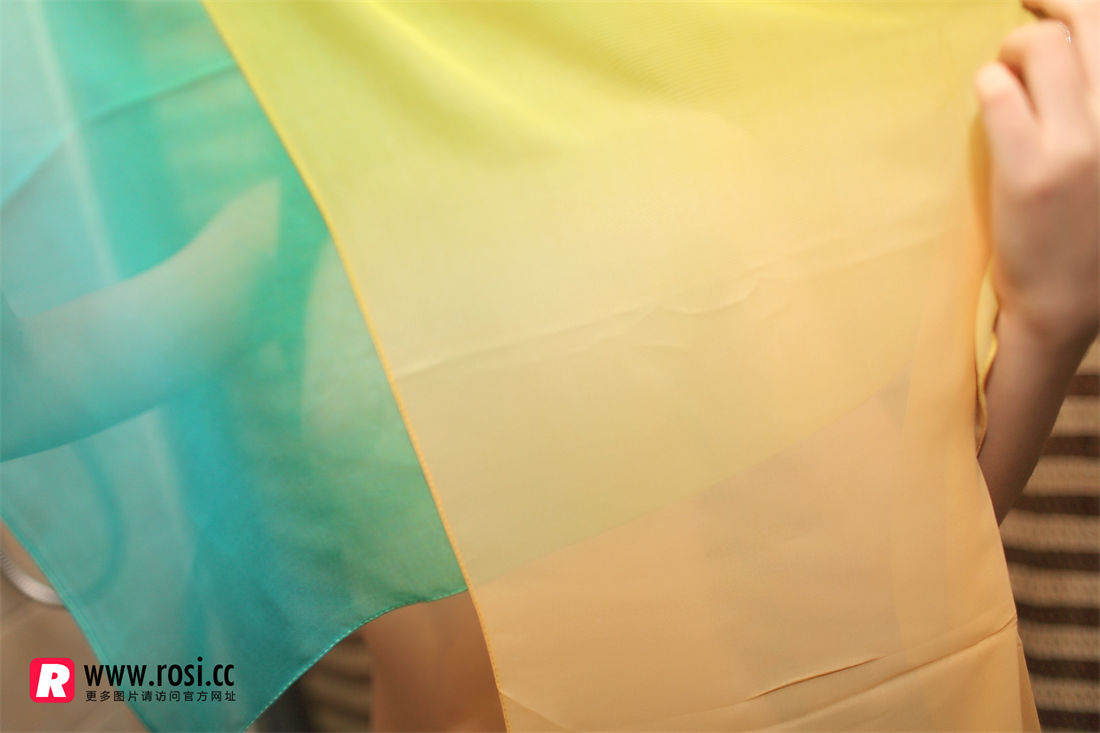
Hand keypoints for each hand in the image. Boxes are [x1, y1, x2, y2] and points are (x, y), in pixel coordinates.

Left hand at [975, 0, 1098, 353]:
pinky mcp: (1029, 168)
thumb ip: (1098, 110)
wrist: (1069, 301)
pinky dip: (986, 86)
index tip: (1049, 2)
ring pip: (1038, 46)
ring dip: (1010, 49)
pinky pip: (995, 91)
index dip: (1080, 2)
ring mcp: (1079, 142)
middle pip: (1088, 18)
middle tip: (1023, 11)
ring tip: (1002, 75)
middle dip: (1047, 5)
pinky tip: (988, 105)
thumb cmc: (1093, 229)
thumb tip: (1074, 55)